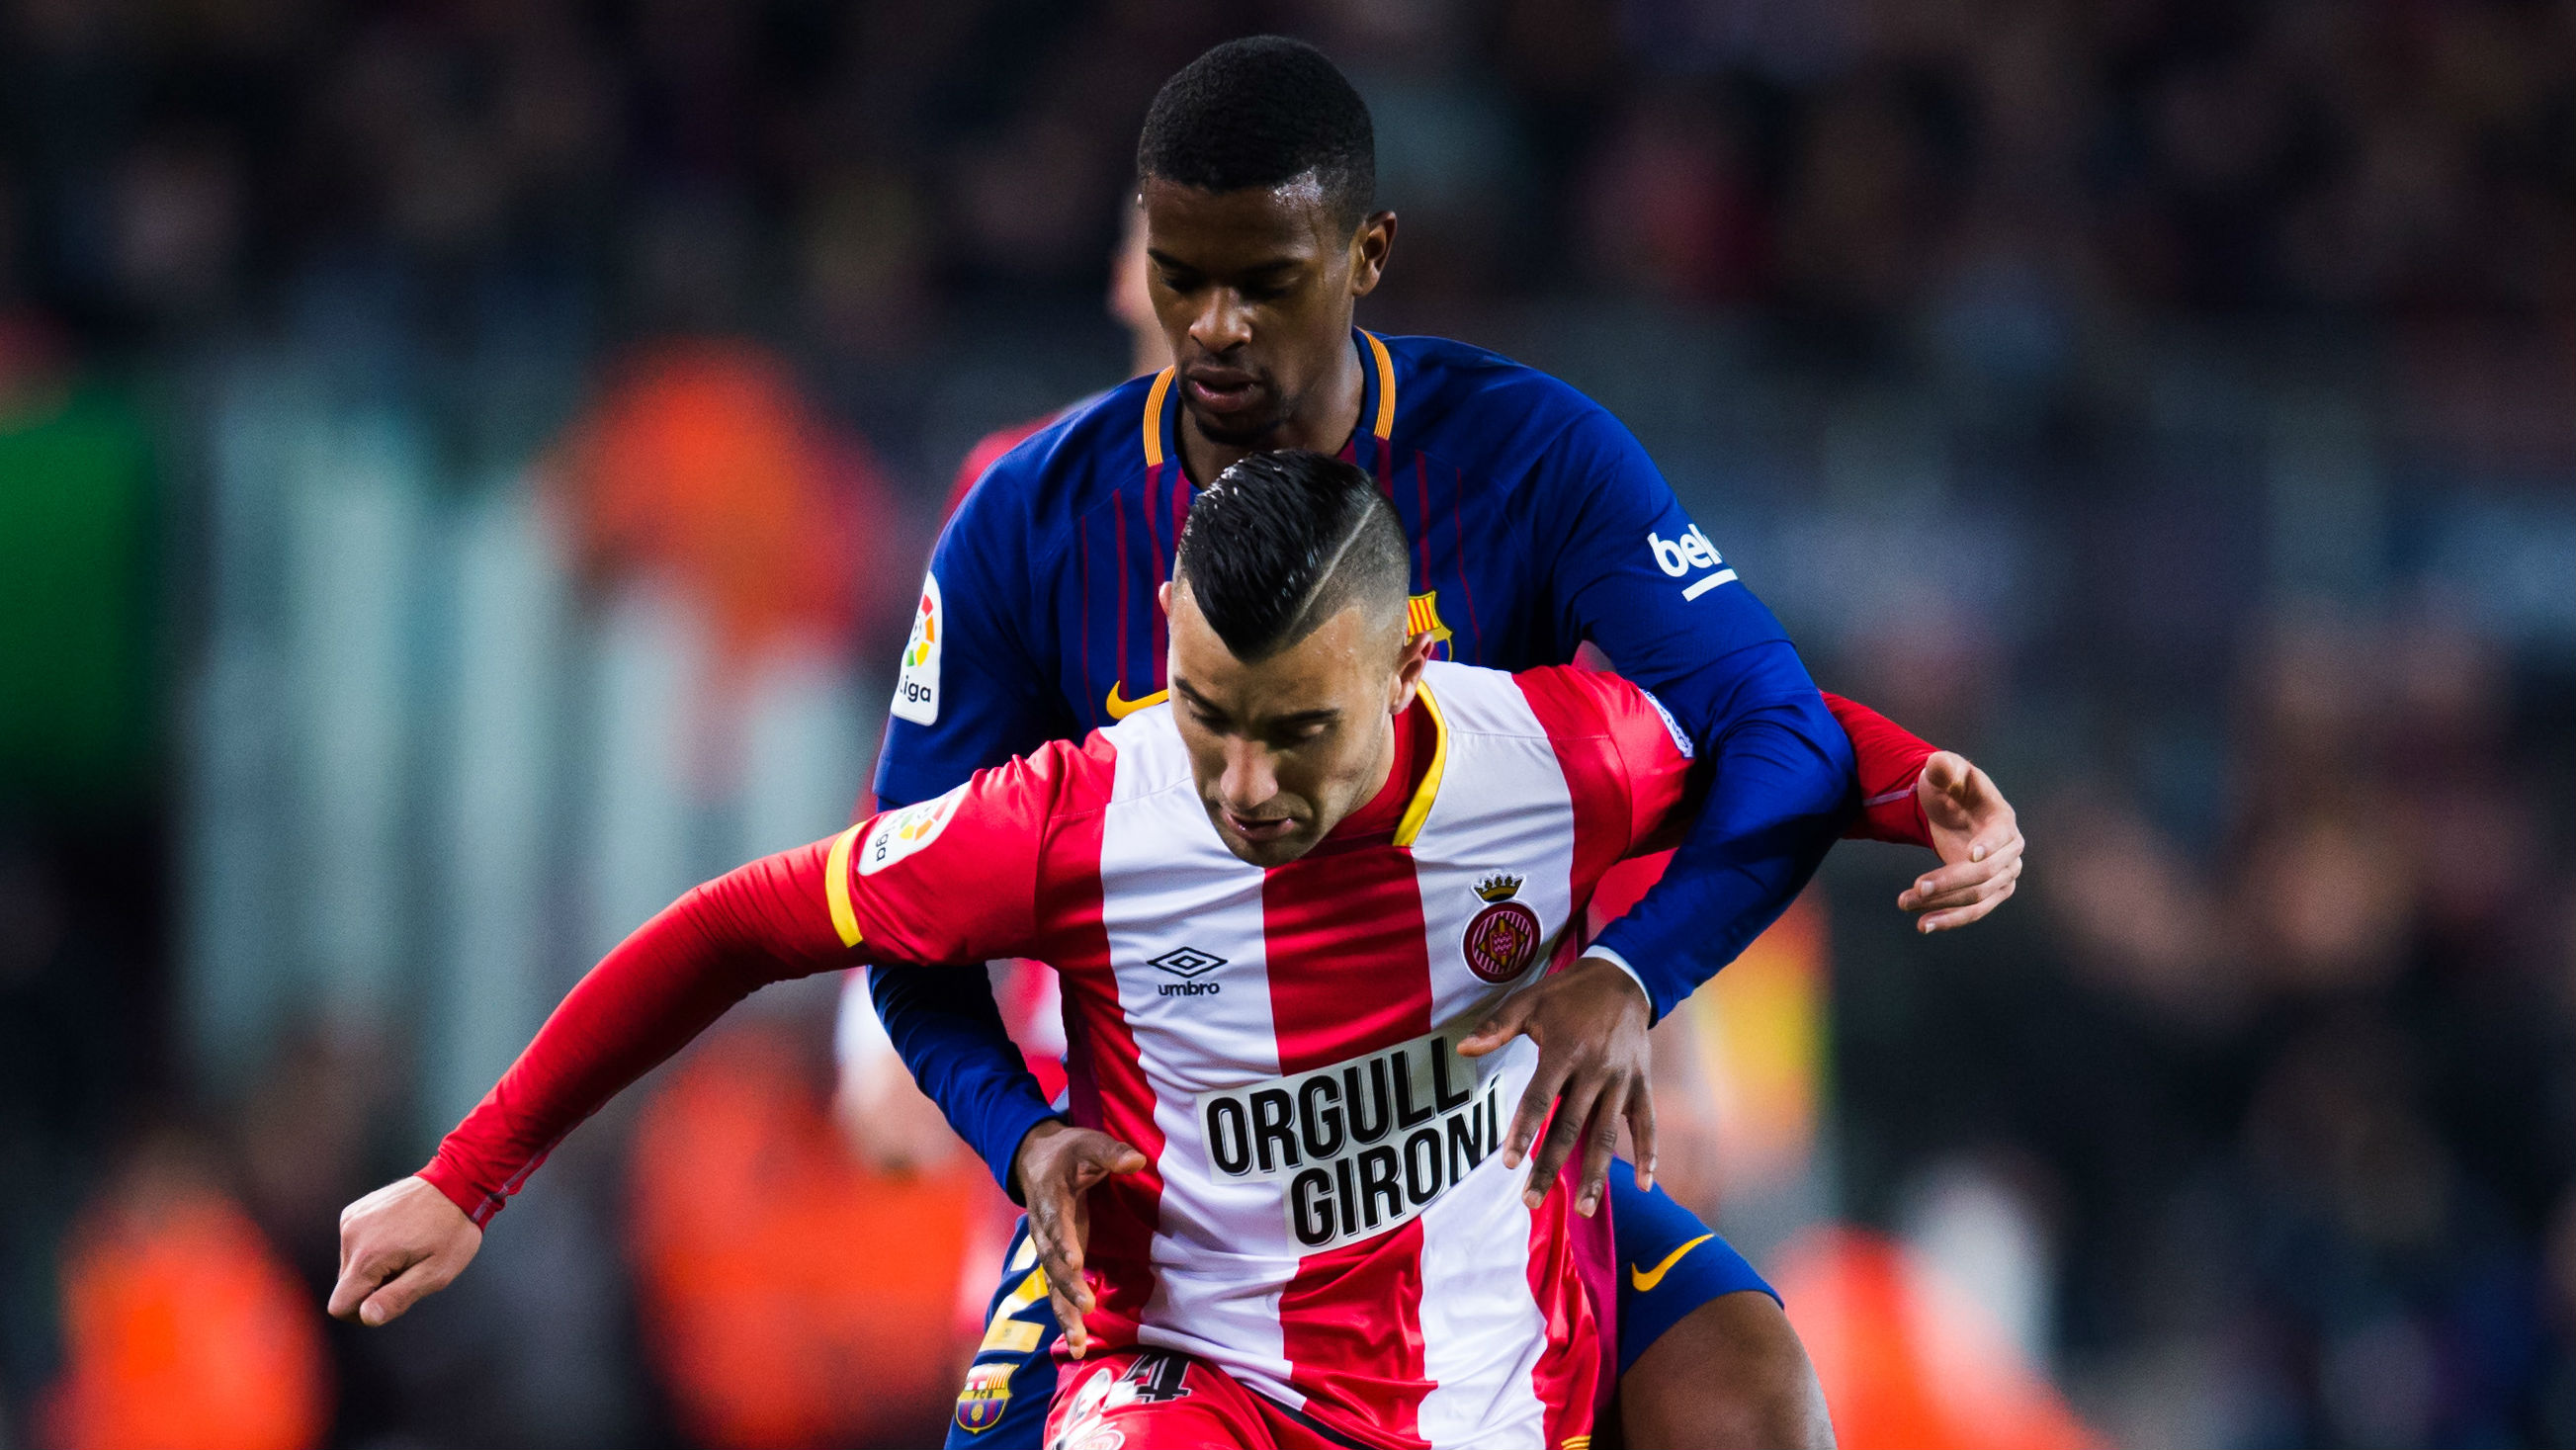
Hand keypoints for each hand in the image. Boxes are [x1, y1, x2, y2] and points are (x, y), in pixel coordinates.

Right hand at [328, 1176, 481, 1326]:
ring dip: (374, 1267)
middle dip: (374, 1287)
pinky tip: (400, 1235)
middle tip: (410, 1269)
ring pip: (350, 1265)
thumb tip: (367, 1316)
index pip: (340, 1305)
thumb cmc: (452, 1231)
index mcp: (368, 1255)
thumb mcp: (435, 1273)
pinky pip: (354, 1243)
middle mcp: (351, 1235)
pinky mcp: (355, 1210)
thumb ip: (398, 1298)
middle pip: (346, 1286)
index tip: (394, 1297)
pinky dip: (372, 1247)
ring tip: (408, 1249)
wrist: (458, 1182)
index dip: (364, 1312)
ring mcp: (351, 1219)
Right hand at [1011, 1119, 1147, 1358]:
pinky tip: (1077, 1347)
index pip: (1054, 1223)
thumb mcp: (1088, 1143)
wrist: (1034, 1160)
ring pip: (1052, 1285)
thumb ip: (1110, 1153)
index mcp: (1048, 1198)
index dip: (1063, 1243)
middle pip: (1051, 1262)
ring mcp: (1047, 1249)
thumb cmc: (1067, 1152)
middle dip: (1067, 1285)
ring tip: (1077, 1343)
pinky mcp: (1056, 1261)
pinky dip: (1066, 1318)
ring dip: (1064, 1313)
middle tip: (1087, 1305)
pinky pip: (1057, 1293)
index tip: (1074, 1262)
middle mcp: (1042, 1229)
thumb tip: (1136, 1161)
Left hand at [1456, 955, 1653, 1217]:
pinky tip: (1645, 1186)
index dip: (1524, 1131)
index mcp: (1565, 1051)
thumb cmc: (1568, 993)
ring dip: (1595, 1174)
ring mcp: (1622, 1081)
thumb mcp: (1529, 1000)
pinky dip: (1649, 1154)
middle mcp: (1595, 1071)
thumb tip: (1463, 1048)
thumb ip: (1496, 1025)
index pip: (1540, 1098)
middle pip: (1570, 1127)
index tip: (1509, 1163)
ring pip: (1607, 1135)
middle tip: (1530, 1201)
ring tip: (1583, 1209)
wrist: (1625, 979)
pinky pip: (1646, 1124)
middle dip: (1550, 1167)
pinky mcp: (1642, 1085)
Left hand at [1897, 750, 2023, 931]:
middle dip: (1950, 882)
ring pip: (1978, 897)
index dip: (1989, 845)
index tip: (1970, 856)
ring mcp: (2003, 874)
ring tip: (1907, 905)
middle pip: (1985, 873)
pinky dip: (1951, 919)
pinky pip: (1974, 911)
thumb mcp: (1943, 771)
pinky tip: (1924, 925)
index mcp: (2002, 817)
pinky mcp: (1989, 892)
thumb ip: (1942, 767)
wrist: (1952, 809)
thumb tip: (1937, 764)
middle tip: (1916, 888)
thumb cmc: (1949, 786)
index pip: (2002, 835)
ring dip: (1944, 905)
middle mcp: (2010, 850)